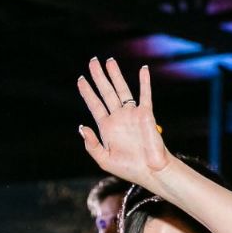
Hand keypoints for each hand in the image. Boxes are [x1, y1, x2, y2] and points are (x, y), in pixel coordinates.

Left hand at [76, 57, 169, 187]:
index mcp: (107, 127)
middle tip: (92, 61)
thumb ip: (92, 144)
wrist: (150, 171)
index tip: (80, 79)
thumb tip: (82, 127)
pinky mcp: (146, 114)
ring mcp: (132, 114)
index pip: (94, 105)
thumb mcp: (103, 159)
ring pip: (122, 89)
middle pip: (106, 92)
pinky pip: (145, 95)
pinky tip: (143, 69)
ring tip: (109, 61)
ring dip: (115, 75)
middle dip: (99, 77)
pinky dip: (144, 82)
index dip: (87, 92)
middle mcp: (118, 117)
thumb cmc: (128, 168)